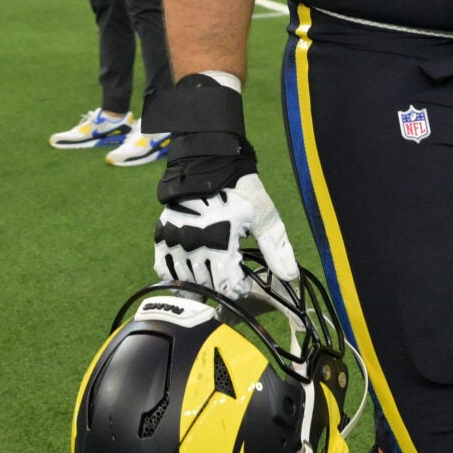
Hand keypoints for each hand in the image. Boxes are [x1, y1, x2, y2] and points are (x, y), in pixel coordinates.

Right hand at [155, 171, 298, 296]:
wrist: (210, 163)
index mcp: (219, 242)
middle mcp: (193, 244)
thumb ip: (276, 248)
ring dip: (200, 284)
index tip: (243, 282)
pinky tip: (189, 272)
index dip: (238, 289)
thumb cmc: (241, 190)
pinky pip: (164, 269)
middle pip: (206, 286)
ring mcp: (175, 241)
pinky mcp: (163, 235)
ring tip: (211, 276)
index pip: (226, 286)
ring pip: (185, 281)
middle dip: (221, 287)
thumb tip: (290, 275)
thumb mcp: (264, 216)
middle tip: (229, 278)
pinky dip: (177, 276)